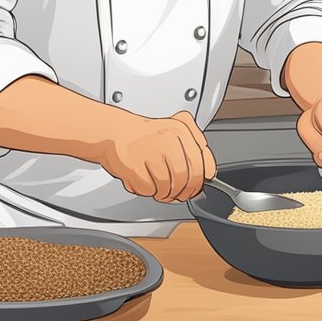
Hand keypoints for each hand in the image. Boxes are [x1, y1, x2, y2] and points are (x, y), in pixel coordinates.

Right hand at [98, 111, 217, 202]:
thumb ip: (196, 144)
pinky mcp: (134, 167)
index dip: (200, 180)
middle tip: (178, 193)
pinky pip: (150, 189)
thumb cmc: (143, 135)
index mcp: (180, 130)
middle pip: (186, 178)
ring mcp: (150, 154)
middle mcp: (167, 140)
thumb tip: (209, 170)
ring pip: (168, 186)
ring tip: (158, 186)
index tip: (196, 187)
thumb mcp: (174, 128)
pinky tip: (144, 181)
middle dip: (184, 191)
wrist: (112, 132)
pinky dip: (148, 191)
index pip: (201, 163)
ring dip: (165, 193)